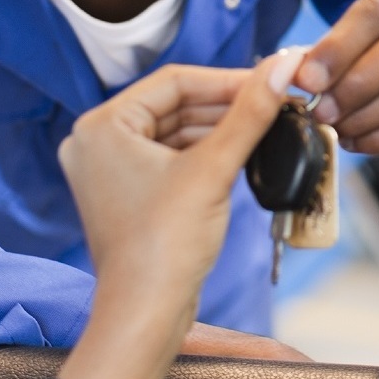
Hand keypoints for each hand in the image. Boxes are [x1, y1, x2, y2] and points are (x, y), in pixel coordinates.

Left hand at [54, 51, 303, 378]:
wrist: (146, 313)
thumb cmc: (164, 245)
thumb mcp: (214, 169)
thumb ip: (249, 113)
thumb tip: (282, 66)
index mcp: (101, 126)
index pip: (173, 82)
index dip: (226, 79)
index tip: (269, 79)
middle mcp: (96, 143)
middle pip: (173, 105)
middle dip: (225, 105)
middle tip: (274, 101)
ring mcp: (109, 170)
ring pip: (174, 131)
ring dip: (218, 129)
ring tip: (265, 125)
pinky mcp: (127, 194)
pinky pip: (169, 158)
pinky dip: (203, 154)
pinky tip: (241, 152)